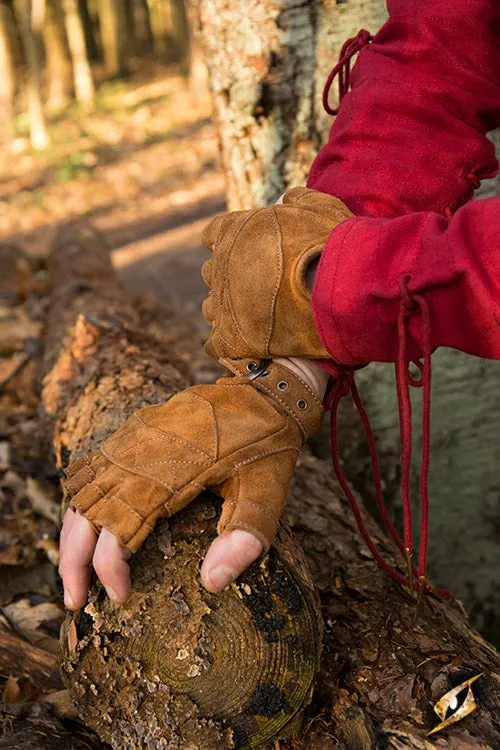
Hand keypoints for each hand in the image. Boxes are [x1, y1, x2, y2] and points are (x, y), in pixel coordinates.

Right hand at [59, 359, 322, 607]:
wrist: (264, 390)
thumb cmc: (266, 446)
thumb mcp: (267, 493)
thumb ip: (242, 537)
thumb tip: (211, 584)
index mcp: (168, 475)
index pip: (119, 530)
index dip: (110, 569)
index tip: (121, 598)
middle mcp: (138, 456)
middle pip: (87, 516)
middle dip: (74, 563)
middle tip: (75, 602)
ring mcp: (131, 439)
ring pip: (82, 493)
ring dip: (71, 536)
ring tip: (72, 574)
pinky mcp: (133, 431)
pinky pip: (91, 469)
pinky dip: (80, 501)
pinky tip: (81, 524)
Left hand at [201, 187, 351, 360]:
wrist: (339, 290)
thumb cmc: (332, 245)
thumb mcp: (321, 208)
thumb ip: (300, 200)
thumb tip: (289, 198)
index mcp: (234, 230)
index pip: (214, 234)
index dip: (231, 241)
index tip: (250, 250)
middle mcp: (221, 265)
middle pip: (213, 272)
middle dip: (231, 277)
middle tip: (262, 286)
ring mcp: (223, 302)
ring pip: (212, 307)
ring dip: (229, 310)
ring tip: (258, 316)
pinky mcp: (230, 336)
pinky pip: (216, 342)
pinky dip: (229, 342)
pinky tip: (248, 342)